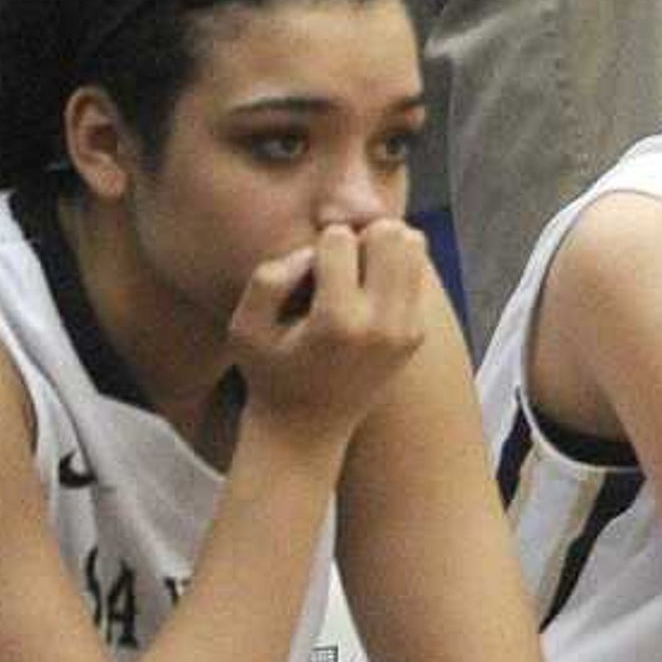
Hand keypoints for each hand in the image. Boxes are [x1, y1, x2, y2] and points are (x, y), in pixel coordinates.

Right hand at [231, 221, 429, 441]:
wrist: (308, 427)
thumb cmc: (269, 372)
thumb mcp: (244, 327)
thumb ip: (270, 278)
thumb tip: (314, 251)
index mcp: (338, 321)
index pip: (341, 239)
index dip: (318, 244)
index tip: (307, 274)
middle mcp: (382, 325)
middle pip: (390, 234)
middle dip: (361, 236)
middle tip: (338, 264)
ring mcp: (407, 330)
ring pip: (413, 247)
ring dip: (382, 247)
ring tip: (355, 272)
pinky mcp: (417, 334)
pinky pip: (417, 273)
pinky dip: (395, 268)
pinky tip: (367, 291)